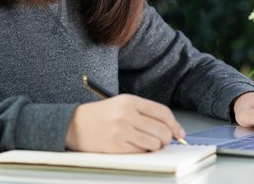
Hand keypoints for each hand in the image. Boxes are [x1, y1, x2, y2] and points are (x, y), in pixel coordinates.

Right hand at [65, 94, 185, 152]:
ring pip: (154, 143)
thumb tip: (170, 128)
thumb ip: (145, 113)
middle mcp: (127, 114)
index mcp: (130, 101)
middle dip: (167, 138)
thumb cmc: (101, 115)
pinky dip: (144, 152)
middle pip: (161, 129)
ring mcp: (121, 131)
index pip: (162, 112)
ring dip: (156, 147)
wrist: (74, 124)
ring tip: (149, 145)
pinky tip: (138, 148)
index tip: (179, 132)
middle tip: (164, 141)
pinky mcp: (116, 146)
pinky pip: (141, 153)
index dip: (175, 124)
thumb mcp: (122, 104)